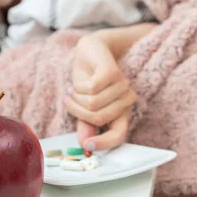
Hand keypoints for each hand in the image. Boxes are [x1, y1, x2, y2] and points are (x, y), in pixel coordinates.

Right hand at [64, 34, 136, 150]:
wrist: (91, 51)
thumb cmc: (89, 79)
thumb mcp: (85, 105)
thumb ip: (86, 124)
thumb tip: (84, 144)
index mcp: (121, 113)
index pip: (118, 136)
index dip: (104, 144)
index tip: (87, 146)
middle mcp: (126, 101)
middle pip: (98, 118)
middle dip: (78, 111)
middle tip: (70, 101)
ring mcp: (122, 85)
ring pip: (93, 103)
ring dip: (77, 96)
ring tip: (76, 88)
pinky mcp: (113, 73)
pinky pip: (91, 88)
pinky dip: (79, 85)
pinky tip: (80, 79)